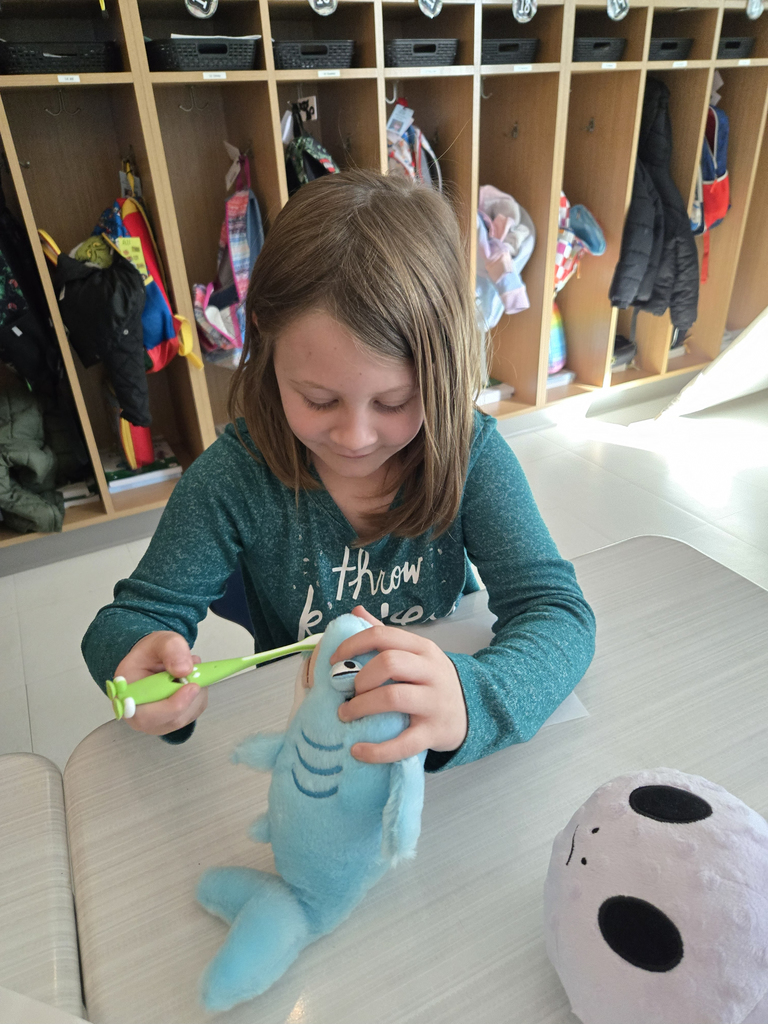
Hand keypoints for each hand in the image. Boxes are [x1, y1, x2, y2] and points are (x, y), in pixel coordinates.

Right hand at [113, 630, 207, 735]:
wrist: (154, 659)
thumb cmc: (152, 653)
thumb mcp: (161, 641)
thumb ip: (171, 649)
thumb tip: (184, 670)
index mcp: (127, 695)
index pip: (145, 715)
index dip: (171, 706)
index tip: (192, 686)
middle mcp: (138, 716)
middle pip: (170, 720)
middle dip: (189, 696)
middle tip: (196, 672)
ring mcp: (156, 722)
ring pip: (186, 715)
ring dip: (195, 692)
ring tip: (187, 671)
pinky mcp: (173, 721)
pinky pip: (193, 712)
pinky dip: (198, 695)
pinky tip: (188, 681)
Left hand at [333, 605, 467, 763]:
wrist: (474, 711)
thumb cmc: (432, 681)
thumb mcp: (416, 653)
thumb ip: (386, 635)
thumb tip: (355, 612)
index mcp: (422, 649)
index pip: (383, 635)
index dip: (352, 645)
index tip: (333, 661)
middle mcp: (430, 671)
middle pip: (389, 663)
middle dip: (360, 678)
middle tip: (346, 693)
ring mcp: (434, 702)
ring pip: (393, 698)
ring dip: (361, 707)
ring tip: (345, 716)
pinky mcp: (434, 732)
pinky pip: (403, 743)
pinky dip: (376, 750)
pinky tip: (358, 751)